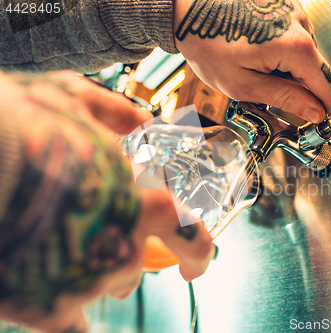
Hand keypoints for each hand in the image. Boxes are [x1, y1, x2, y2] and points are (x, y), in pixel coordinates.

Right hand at [0, 70, 214, 332]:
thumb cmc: (14, 123)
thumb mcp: (70, 98)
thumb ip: (116, 112)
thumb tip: (145, 121)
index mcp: (141, 197)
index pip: (192, 237)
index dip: (198, 254)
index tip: (193, 266)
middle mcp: (125, 243)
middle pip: (138, 263)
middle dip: (124, 253)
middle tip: (96, 240)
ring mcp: (90, 280)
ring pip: (108, 287)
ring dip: (95, 273)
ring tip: (57, 246)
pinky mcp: (49, 309)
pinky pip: (75, 325)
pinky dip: (68, 308)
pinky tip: (52, 291)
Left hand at [173, 0, 330, 122]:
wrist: (187, 8)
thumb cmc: (206, 43)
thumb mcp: (243, 84)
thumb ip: (285, 98)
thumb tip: (315, 111)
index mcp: (295, 47)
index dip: (324, 108)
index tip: (313, 119)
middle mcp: (301, 24)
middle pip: (319, 71)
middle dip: (301, 88)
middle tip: (268, 92)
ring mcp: (294, 11)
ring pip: (307, 54)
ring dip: (289, 67)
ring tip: (256, 66)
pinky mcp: (285, 5)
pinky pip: (294, 37)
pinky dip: (282, 50)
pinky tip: (257, 50)